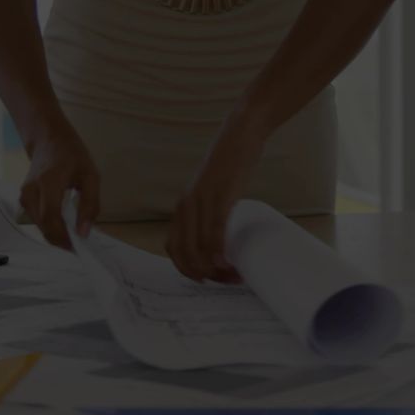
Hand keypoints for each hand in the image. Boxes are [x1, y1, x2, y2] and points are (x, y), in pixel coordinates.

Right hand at [19, 122, 100, 249]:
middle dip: (60, 240)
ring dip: (56, 234)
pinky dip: (50, 226)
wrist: (48, 139)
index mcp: (48, 182)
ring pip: (39, 225)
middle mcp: (31, 190)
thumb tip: (84, 232)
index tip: (77, 248)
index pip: (51, 218)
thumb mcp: (91, 177)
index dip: (63, 237)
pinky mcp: (23, 198)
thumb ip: (90, 205)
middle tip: (78, 247)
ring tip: (73, 235)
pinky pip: (36, 219)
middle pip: (43, 226)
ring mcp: (24, 194)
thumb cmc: (72, 155)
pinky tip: (64, 225)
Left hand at [166, 114, 264, 282]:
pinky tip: (226, 262)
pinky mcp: (220, 195)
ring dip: (214, 267)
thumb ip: (210, 212)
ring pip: (198, 246)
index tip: (208, 280)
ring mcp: (202, 201)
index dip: (188, 270)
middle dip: (203, 274)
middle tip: (226, 281)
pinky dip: (217, 249)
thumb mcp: (214, 192)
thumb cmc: (231, 163)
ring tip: (233, 276)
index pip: (174, 249)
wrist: (241, 134)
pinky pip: (214, 229)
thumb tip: (219, 238)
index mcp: (183, 207)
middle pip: (184, 253)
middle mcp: (186, 206)